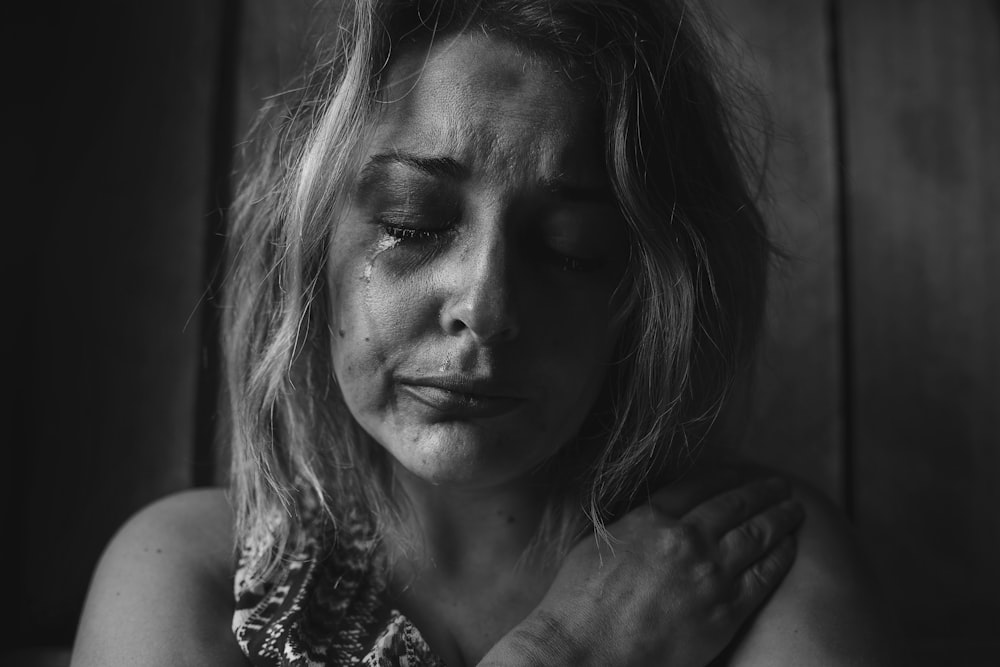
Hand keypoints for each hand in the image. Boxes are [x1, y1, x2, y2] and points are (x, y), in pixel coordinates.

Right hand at [482, 469, 803, 666]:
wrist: (587, 651)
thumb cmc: (579, 602)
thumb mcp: (598, 543)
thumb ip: (632, 524)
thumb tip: (648, 516)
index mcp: (651, 518)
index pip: (699, 484)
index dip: (727, 474)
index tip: (742, 470)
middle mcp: (685, 538)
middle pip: (735, 504)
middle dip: (762, 492)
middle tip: (781, 485)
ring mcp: (708, 574)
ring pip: (756, 535)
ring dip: (780, 518)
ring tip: (795, 510)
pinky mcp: (725, 611)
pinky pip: (763, 577)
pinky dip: (781, 557)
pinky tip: (791, 548)